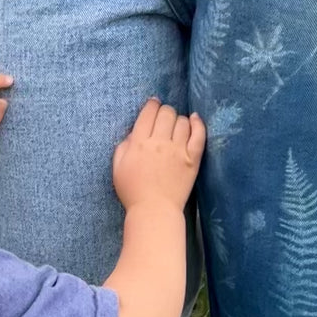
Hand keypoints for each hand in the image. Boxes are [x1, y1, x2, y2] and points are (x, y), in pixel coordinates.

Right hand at [112, 99, 205, 213]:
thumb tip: (134, 132)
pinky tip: (195, 119)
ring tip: (176, 127)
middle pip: (167, 113)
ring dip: (178, 120)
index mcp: (139, 142)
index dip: (152, 105)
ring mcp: (178, 150)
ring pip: (182, 121)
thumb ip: (124, 146)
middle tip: (163, 119)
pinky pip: (199, 134)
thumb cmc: (133, 191)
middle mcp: (159, 142)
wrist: (154, 211)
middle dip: (164, 112)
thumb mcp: (117, 167)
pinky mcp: (192, 159)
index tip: (153, 105)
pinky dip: (198, 123)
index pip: (149, 112)